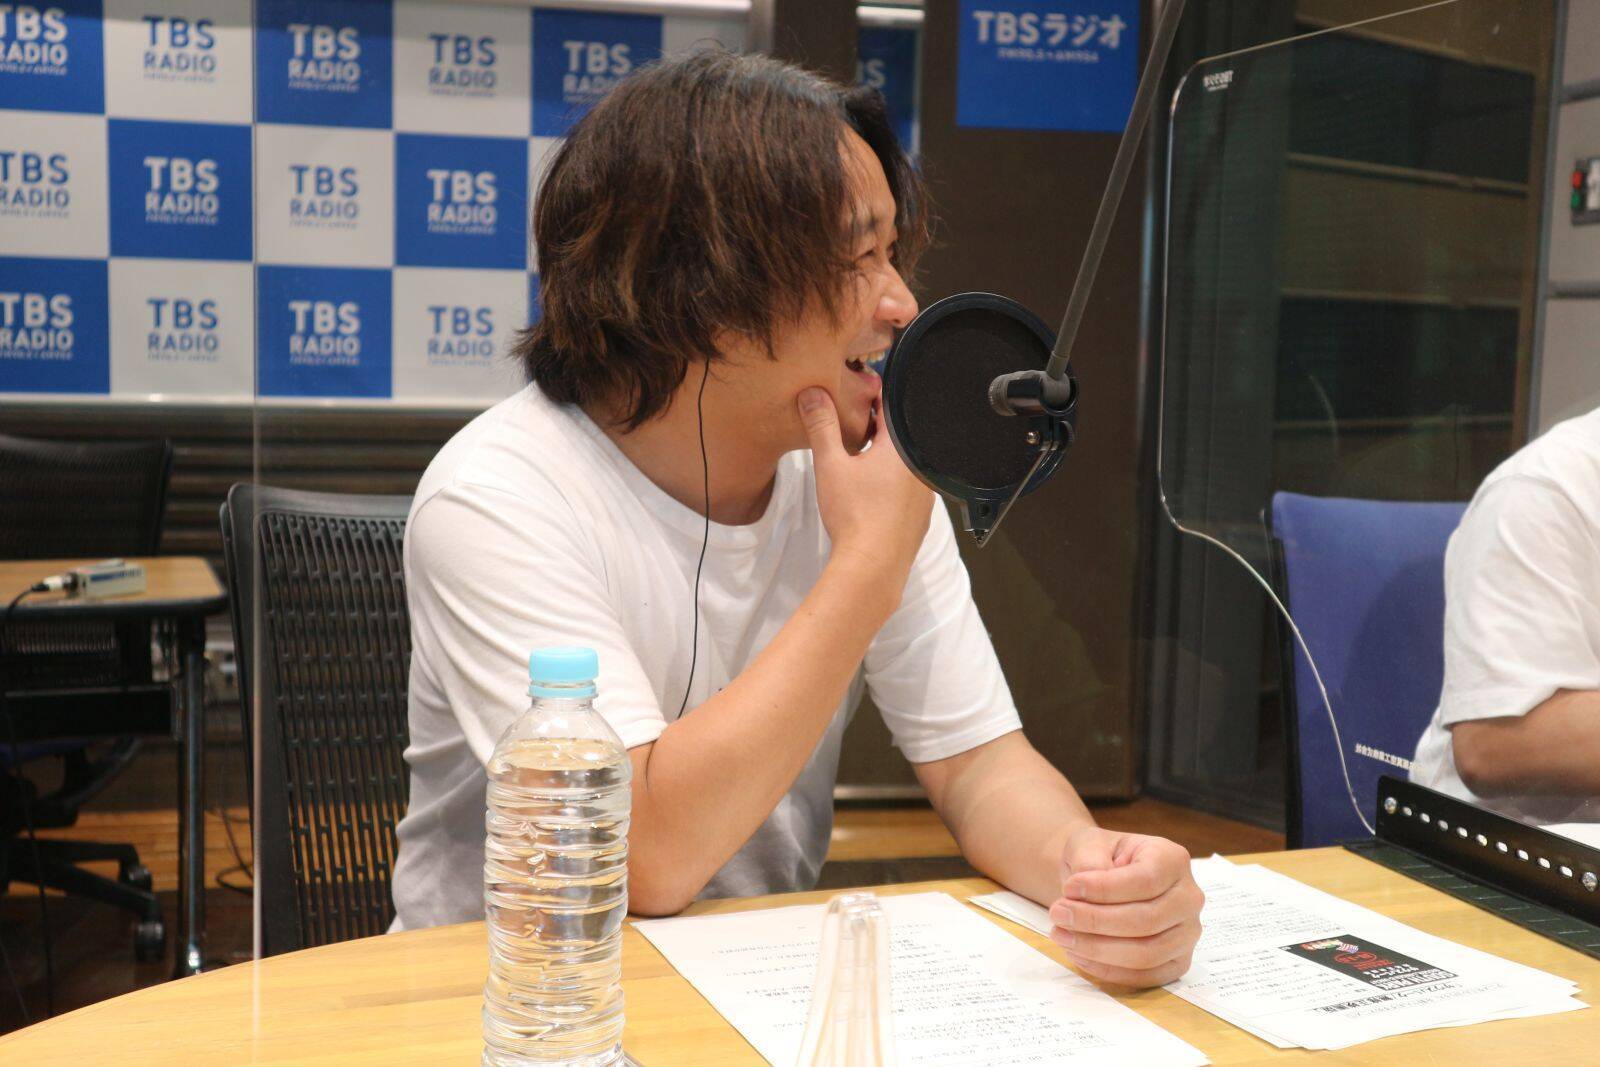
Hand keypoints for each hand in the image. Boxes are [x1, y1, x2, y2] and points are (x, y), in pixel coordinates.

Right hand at [798, 387, 931, 582]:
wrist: (873, 568)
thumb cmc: (854, 516)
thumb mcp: (831, 465)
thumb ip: (822, 426)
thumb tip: (814, 394)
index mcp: (904, 447)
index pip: (889, 407)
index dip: (870, 397)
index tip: (854, 394)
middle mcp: (922, 466)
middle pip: (898, 436)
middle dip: (875, 429)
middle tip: (849, 426)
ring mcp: (926, 493)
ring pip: (905, 463)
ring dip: (884, 458)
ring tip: (859, 461)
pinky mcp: (922, 516)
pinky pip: (909, 488)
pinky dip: (891, 483)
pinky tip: (872, 493)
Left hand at [1047, 826, 1203, 987]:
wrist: (1102, 879)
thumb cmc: (1100, 858)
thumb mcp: (1089, 843)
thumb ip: (1088, 860)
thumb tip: (1084, 886)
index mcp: (1172, 859)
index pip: (1145, 881)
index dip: (1104, 889)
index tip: (1068, 889)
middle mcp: (1189, 897)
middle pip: (1146, 920)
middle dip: (1095, 921)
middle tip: (1058, 915)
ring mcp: (1188, 933)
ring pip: (1147, 953)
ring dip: (1098, 949)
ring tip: (1062, 935)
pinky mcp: (1178, 961)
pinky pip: (1147, 977)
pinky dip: (1109, 970)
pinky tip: (1079, 954)